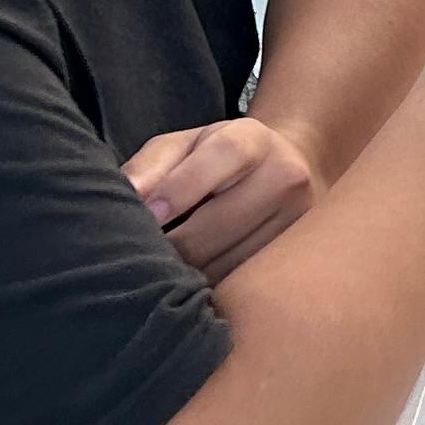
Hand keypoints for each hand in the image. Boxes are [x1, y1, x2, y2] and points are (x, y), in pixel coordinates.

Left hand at [125, 114, 322, 285]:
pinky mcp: (297, 254)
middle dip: (177, 244)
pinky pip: (244, 281)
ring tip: (163, 272)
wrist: (284, 170)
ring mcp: (298, 218)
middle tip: (142, 257)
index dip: (185, 185)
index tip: (151, 214)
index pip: (225, 154)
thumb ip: (151, 166)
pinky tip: (190, 284)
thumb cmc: (214, 160)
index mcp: (254, 139)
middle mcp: (286, 175)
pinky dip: (211, 286)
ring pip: (233, 259)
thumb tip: (126, 195)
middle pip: (226, 220)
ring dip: (191, 271)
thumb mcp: (183, 147)